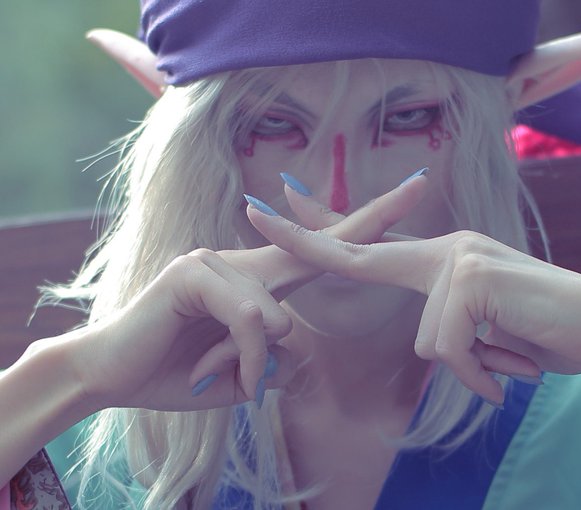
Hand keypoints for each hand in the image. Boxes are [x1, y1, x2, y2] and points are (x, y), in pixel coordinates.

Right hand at [67, 174, 427, 411]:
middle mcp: (242, 260)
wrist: (113, 378)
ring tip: (233, 380)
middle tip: (419, 186)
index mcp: (258, 282)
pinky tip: (226, 374)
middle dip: (369, 222)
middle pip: (314, 246)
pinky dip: (247, 357)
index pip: (319, 252)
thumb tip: (291, 342)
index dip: (362, 228)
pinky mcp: (192, 273)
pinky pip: (249, 318)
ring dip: (260, 361)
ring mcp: (215, 260)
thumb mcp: (243, 370)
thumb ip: (273, 354)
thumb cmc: (179, 372)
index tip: (406, 202)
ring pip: (276, 310)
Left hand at [246, 204, 580, 403]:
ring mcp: (458, 259)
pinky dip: (484, 375)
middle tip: (255, 209)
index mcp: (440, 258)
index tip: (279, 204)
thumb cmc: (539, 329)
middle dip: (306, 237)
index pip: (371, 241)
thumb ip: (448, 323)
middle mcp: (444, 249)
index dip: (324, 226)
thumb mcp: (483, 326)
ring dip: (473, 368)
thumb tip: (431, 344)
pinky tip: (512, 364)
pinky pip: (452, 352)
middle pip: (363, 253)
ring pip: (430, 344)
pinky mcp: (472, 280)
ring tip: (508, 357)